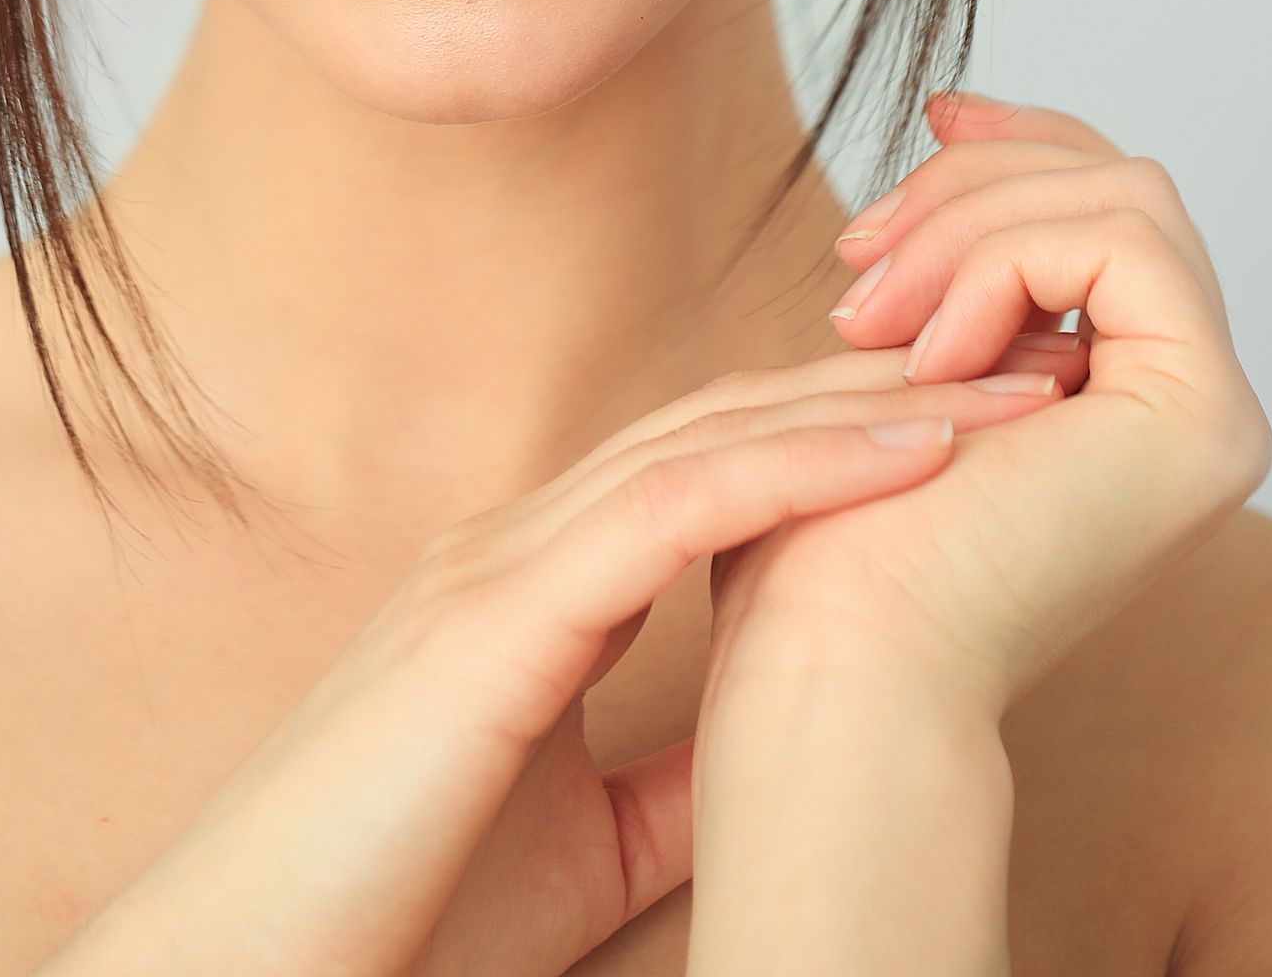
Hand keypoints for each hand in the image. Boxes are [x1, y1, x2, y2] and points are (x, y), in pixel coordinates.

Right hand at [38, 351, 1063, 976]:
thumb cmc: (399, 910)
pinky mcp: (501, 610)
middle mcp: (523, 538)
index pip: (716, 470)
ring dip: (869, 400)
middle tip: (1017, 354)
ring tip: (1006, 377)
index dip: (843, 438)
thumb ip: (673, 767)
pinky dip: (803, 468)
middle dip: (879, 382)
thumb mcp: (584, 839)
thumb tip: (788, 737)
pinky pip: (679, 507)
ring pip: (716, 436)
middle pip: (730, 420)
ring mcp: (504, 558)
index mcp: (537, 582)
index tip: (971, 426)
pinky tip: (914, 450)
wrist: (255, 957)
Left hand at [700, 92, 1271, 732]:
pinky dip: (1002, 265)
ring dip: (971, 224)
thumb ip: (956, 259)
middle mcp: (1190, 406)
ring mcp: (1213, 416)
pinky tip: (927, 358)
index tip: (933, 115)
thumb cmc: (831, 542)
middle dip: (974, 184)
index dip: (1027, 142)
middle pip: (1120, 182)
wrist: (836, 662)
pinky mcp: (1207, 418)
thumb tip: (958, 123)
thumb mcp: (896, 355)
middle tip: (859, 253)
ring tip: (872, 319)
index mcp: (1127, 396)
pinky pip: (1118, 242)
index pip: (1112, 204)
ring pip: (1123, 193)